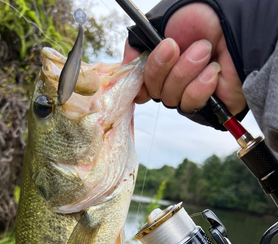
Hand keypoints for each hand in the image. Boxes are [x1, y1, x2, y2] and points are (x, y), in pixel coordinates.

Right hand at [122, 2, 245, 114]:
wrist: (236, 26)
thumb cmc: (203, 19)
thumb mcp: (161, 22)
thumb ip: (138, 43)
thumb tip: (125, 66)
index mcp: (160, 65)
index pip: (138, 85)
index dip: (136, 82)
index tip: (137, 72)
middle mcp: (172, 82)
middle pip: (152, 90)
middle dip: (161, 67)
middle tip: (175, 45)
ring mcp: (187, 95)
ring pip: (170, 98)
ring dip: (185, 71)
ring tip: (205, 51)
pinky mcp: (205, 107)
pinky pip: (190, 103)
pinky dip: (200, 85)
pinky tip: (213, 70)